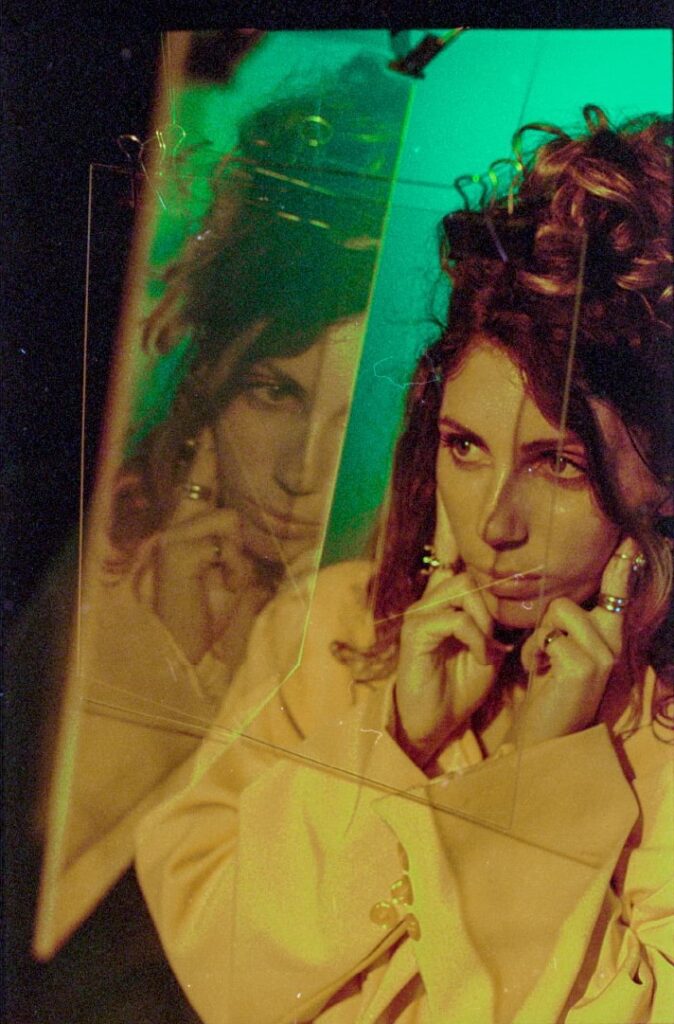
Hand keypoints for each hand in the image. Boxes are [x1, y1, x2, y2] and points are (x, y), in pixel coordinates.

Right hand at [152, 430, 266, 663]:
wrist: (182, 647)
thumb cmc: (209, 614)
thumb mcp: (232, 575)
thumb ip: (239, 550)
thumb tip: (265, 532)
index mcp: (188, 531)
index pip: (197, 487)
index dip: (204, 458)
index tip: (209, 429)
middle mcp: (176, 527)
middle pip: (201, 483)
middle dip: (206, 456)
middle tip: (211, 426)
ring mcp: (174, 536)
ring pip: (228, 519)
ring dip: (240, 552)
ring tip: (228, 578)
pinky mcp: (177, 549)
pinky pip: (224, 540)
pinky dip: (233, 565)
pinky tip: (220, 584)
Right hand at [394, 497, 508, 767]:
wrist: (434, 722)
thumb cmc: (461, 687)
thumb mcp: (490, 650)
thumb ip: (499, 625)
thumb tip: (525, 603)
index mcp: (444, 604)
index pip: (472, 574)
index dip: (497, 591)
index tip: (515, 617)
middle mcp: (429, 602)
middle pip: (469, 575)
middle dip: (493, 604)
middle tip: (501, 636)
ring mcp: (419, 614)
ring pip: (462, 588)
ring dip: (485, 618)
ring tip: (491, 646)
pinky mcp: (414, 632)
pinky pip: (454, 619)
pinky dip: (475, 636)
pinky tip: (482, 658)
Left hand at [515, 536, 638, 747]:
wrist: (542, 736)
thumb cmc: (548, 689)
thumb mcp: (560, 649)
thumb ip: (567, 623)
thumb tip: (559, 594)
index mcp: (610, 636)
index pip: (618, 592)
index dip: (622, 565)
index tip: (628, 538)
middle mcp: (614, 643)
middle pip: (569, 601)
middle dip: (546, 623)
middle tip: (546, 654)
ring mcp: (603, 655)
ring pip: (558, 613)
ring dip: (539, 638)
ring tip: (545, 664)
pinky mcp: (585, 667)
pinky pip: (550, 637)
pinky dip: (536, 654)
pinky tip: (542, 674)